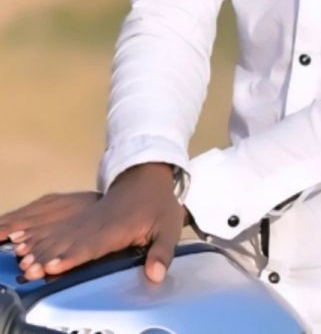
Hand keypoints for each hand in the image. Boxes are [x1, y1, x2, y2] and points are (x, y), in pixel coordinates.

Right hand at [3, 164, 185, 282]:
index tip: (55, 265)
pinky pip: (55, 222)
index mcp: (118, 226)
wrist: (147, 174)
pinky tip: (20, 237)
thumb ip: (162, 252)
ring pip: (58, 230)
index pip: (93, 244)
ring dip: (39, 243)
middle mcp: (97, 221)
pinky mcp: (79, 213)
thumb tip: (155, 276)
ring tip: (20, 256)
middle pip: (69, 239)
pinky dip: (37, 230)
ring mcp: (86, 215)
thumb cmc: (159, 205)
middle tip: (28, 267)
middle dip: (48, 254)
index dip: (74, 255)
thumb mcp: (169, 227)